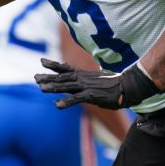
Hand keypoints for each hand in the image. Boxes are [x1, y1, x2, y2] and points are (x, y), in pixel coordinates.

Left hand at [34, 58, 157, 109]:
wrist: (129, 86)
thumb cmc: (115, 85)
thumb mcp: (98, 81)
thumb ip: (88, 84)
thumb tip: (83, 89)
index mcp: (84, 74)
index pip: (65, 68)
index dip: (53, 65)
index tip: (42, 61)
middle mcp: (83, 79)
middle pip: (62, 77)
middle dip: (48, 77)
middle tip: (35, 77)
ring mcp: (86, 86)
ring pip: (66, 86)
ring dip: (53, 87)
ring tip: (41, 88)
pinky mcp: (91, 96)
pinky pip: (76, 99)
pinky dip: (66, 101)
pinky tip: (57, 105)